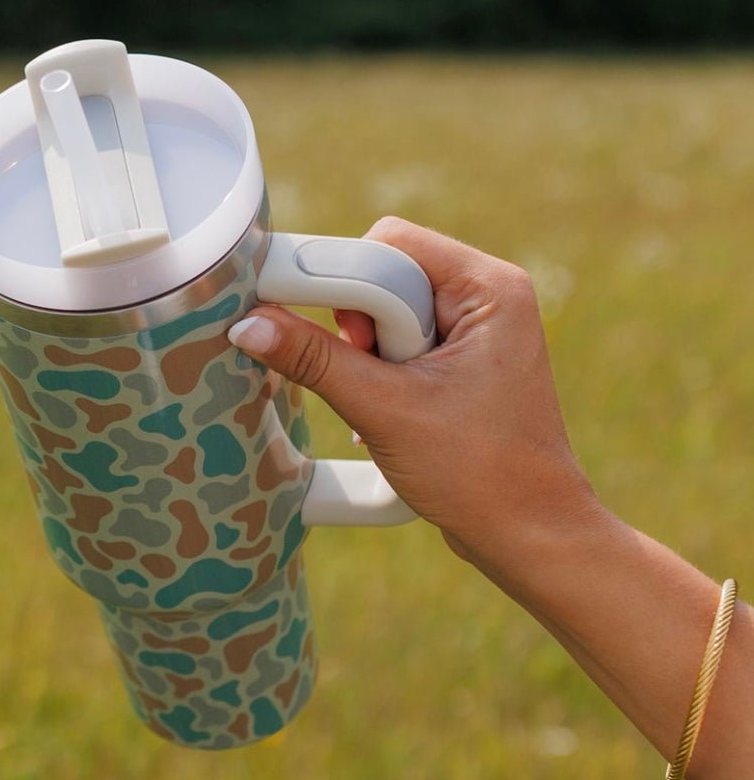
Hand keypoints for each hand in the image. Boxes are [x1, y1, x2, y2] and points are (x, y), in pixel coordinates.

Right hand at [228, 217, 599, 571]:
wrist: (531, 536)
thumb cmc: (478, 473)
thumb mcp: (384, 410)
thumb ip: (314, 359)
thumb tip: (247, 323)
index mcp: (490, 287)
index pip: (389, 242)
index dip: (347, 283)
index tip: (322, 332)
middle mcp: (490, 295)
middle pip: (386, 272)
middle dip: (361, 328)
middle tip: (373, 379)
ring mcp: (481, 329)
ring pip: (388, 310)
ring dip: (369, 357)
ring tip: (391, 405)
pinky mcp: (466, 360)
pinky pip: (402, 341)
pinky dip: (382, 374)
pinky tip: (391, 416)